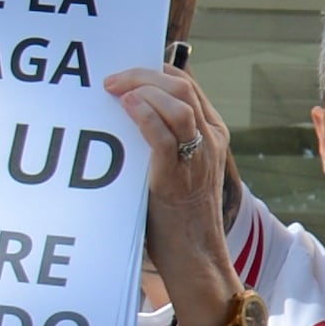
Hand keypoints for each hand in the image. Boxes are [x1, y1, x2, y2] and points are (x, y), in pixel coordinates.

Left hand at [102, 64, 241, 323]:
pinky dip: (145, 114)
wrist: (195, 254)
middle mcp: (210, 139)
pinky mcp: (178, 175)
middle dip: (143, 74)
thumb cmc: (179, 216)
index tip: (125, 74)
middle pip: (182, 86)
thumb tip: (127, 121)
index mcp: (213, 134)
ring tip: (114, 90)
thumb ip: (165, 143)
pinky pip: (166, 133)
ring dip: (142, 88)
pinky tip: (126, 107)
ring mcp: (197, 156)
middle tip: (111, 81)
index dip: (155, 71)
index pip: (188, 85)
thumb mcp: (180, 170)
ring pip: (178, 101)